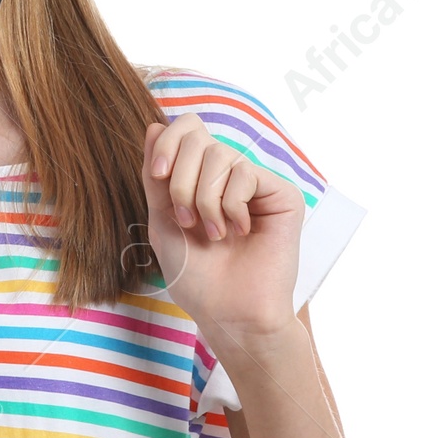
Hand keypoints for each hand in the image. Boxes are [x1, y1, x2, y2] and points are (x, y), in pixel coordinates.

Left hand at [139, 114, 305, 356]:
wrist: (227, 312)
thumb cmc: (195, 274)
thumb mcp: (162, 218)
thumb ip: (157, 175)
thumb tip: (155, 125)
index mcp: (200, 177)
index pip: (186, 128)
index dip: (168, 143)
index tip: (157, 176)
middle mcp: (228, 175)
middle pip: (198, 137)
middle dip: (181, 181)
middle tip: (187, 221)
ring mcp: (256, 183)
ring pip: (220, 155)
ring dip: (205, 200)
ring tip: (214, 234)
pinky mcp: (282, 195)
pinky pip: (246, 173)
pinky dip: (232, 206)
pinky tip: (240, 231)